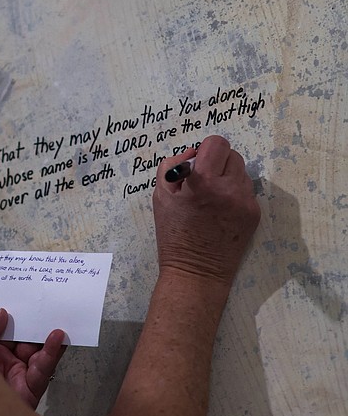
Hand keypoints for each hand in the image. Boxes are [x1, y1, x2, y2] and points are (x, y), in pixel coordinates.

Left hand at [0, 309, 66, 409]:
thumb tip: (3, 313)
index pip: (10, 333)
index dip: (19, 319)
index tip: (28, 302)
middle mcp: (9, 363)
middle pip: (28, 341)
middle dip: (37, 326)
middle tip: (48, 306)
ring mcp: (22, 375)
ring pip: (40, 353)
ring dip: (49, 337)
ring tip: (57, 320)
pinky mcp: (32, 388)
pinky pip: (44, 368)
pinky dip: (52, 352)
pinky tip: (57, 337)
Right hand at [153, 135, 260, 286]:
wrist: (196, 272)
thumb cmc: (174, 235)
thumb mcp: (160, 196)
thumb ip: (172, 166)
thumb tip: (192, 153)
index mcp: (203, 181)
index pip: (217, 143)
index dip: (206, 150)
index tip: (199, 163)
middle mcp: (229, 188)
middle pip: (232, 155)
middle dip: (218, 163)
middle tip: (205, 181)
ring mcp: (245, 201)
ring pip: (241, 173)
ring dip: (228, 178)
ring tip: (213, 199)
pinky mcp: (254, 214)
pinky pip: (246, 191)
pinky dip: (235, 195)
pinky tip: (222, 212)